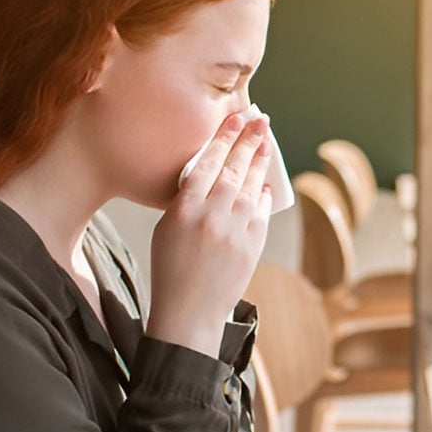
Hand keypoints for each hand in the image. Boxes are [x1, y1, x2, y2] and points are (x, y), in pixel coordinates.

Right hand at [146, 113, 272, 357]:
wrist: (189, 312)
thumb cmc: (170, 269)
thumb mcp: (165, 229)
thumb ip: (187, 200)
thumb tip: (210, 174)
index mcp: (184, 210)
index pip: (207, 164)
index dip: (223, 138)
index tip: (235, 119)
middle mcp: (212, 217)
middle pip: (233, 170)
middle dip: (248, 142)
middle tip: (260, 121)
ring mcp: (235, 232)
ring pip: (251, 188)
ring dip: (259, 164)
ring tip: (265, 144)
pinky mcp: (252, 247)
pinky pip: (261, 212)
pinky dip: (263, 196)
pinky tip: (264, 184)